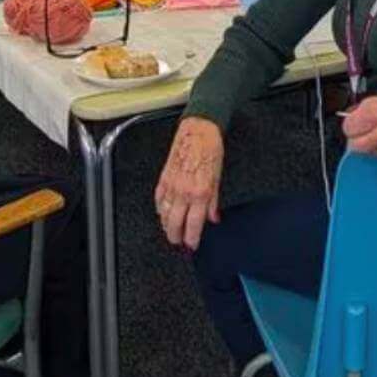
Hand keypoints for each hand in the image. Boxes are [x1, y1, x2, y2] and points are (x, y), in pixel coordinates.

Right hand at [154, 117, 223, 249]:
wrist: (198, 131)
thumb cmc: (210, 150)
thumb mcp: (218, 178)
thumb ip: (214, 201)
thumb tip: (213, 218)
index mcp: (200, 192)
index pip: (193, 224)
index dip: (192, 238)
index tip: (192, 245)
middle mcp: (184, 191)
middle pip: (175, 223)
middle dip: (176, 237)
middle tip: (179, 242)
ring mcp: (172, 185)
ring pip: (164, 214)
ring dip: (166, 226)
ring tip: (170, 232)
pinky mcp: (163, 178)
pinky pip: (159, 200)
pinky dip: (160, 210)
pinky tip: (163, 214)